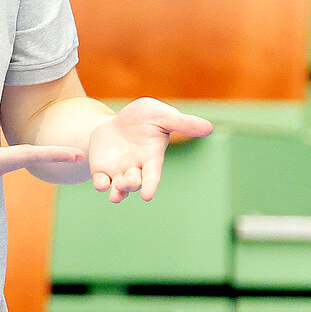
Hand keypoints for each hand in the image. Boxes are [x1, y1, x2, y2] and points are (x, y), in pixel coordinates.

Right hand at [0, 120, 83, 200]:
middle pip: (30, 159)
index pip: (28, 155)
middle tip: (80, 155)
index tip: (75, 155)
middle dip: (55, 156)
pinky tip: (34, 155)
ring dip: (42, 158)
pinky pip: (10, 163)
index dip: (53, 153)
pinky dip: (27, 158)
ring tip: (64, 154)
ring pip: (21, 162)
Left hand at [84, 97, 213, 202]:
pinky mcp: (102, 170)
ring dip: (118, 192)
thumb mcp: (163, 115)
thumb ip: (183, 123)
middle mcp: (136, 169)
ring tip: (115, 190)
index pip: (153, 175)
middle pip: (134, 184)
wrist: (119, 120)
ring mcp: (118, 172)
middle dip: (131, 184)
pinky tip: (101, 184)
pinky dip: (101, 185)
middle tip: (126, 180)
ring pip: (119, 189)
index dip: (150, 185)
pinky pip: (101, 183)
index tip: (147, 196)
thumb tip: (210, 127)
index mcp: (152, 158)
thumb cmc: (146, 118)